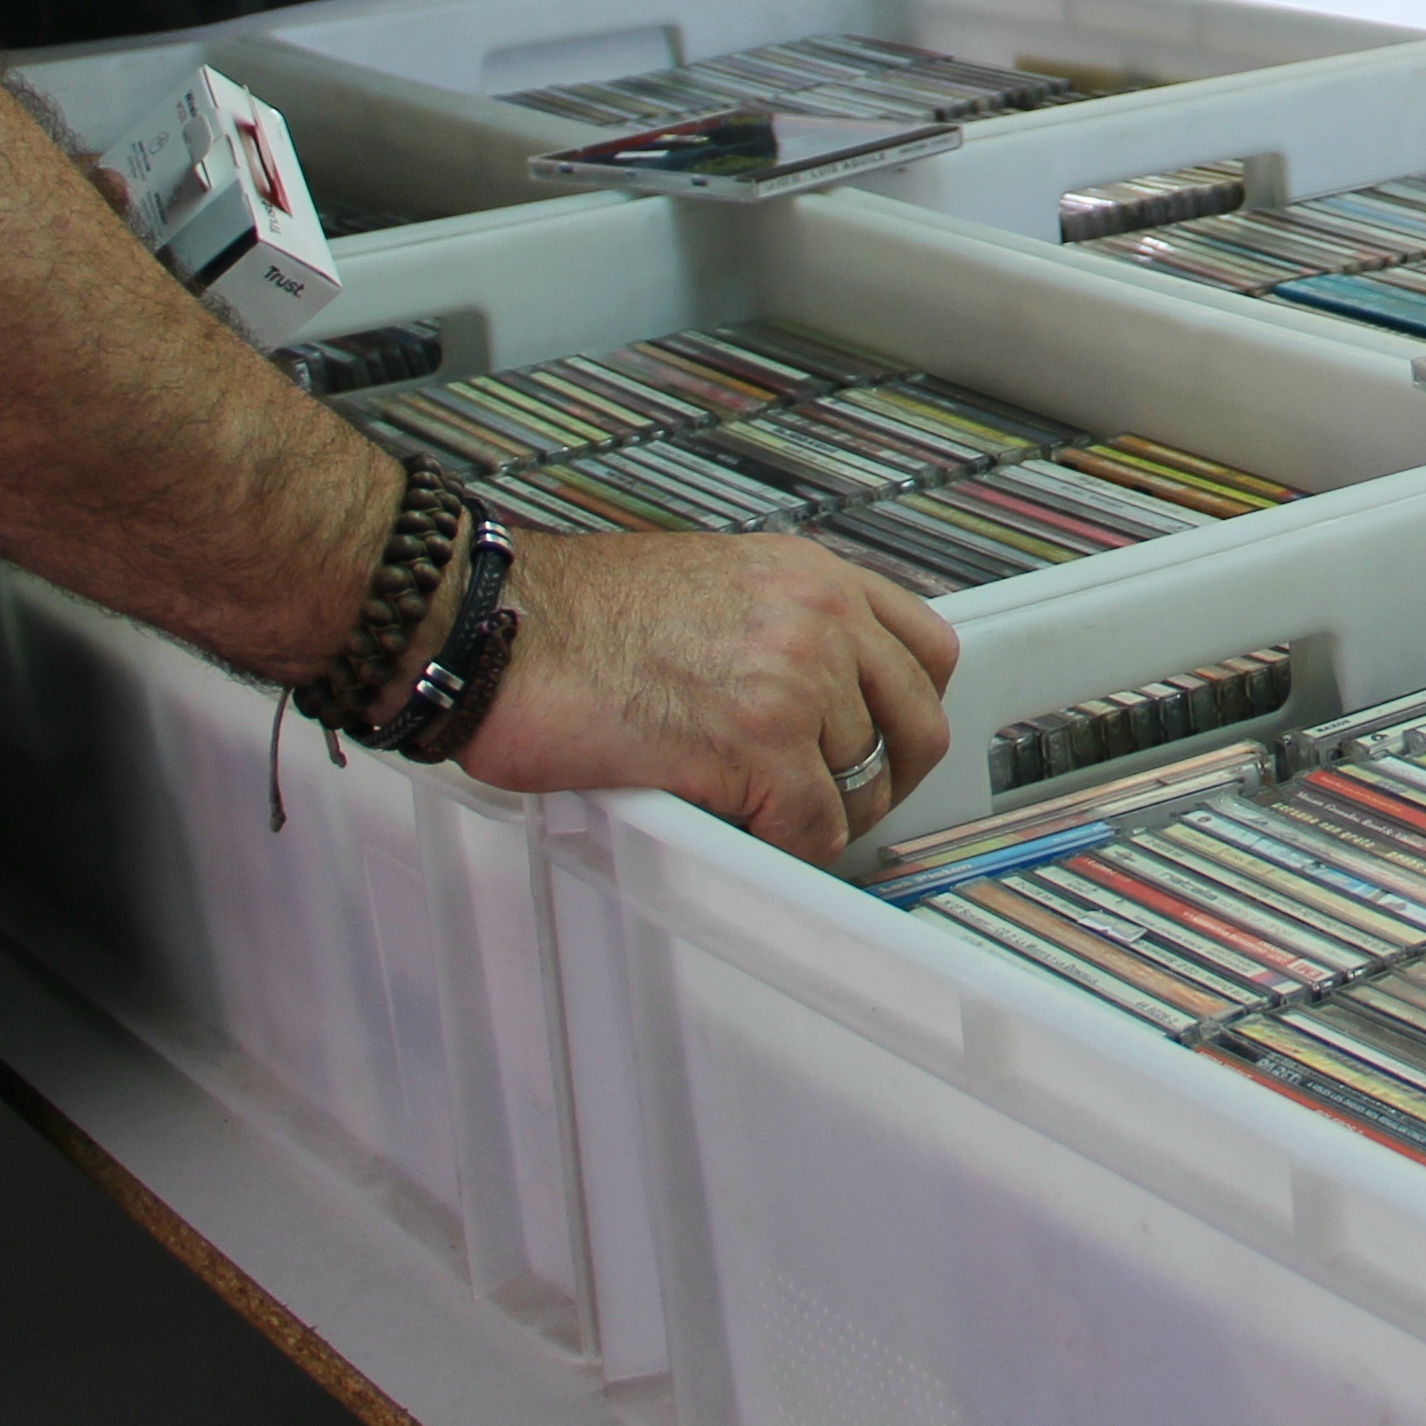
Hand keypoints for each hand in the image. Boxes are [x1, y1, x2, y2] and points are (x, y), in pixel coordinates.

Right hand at [459, 530, 961, 860]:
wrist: (499, 629)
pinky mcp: (756, 745)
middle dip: (886, 780)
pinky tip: (743, 837)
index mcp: (810, 575)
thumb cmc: (569, 616)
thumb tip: (811, 695)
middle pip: (916, 724)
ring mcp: (795, 680)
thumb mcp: (708, 585)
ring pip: (862, 786)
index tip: (886, 744)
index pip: (927, 649)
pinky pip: (812, 828)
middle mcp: (819, 618)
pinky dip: (787, 850)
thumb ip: (774, 627)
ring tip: (767, 823)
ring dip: (820, 819)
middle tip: (840, 807)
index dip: (909, 711)